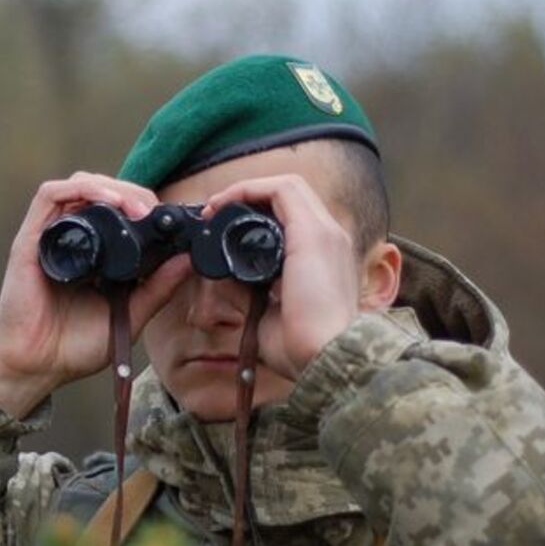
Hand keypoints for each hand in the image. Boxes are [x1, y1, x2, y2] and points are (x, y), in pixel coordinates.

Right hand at [0, 173, 191, 418]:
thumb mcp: (129, 315)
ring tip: (136, 207)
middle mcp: (72, 239)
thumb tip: (188, 259)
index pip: (118, 210)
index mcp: (94, 254)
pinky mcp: (30, 238)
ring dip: (112, 187)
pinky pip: (51, 195)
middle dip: (134, 192)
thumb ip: (158, 288)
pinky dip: (82, 189)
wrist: (35, 367)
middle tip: (154, 210)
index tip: (170, 219)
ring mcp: (50, 237)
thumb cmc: (74, 347)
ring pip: (80, 185)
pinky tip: (109, 202)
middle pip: (102, 191)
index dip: (144, 204)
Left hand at [203, 174, 359, 380]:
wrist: (327, 359)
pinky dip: (250, 189)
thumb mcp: (267, 314)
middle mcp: (329, 239)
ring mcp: (326, 232)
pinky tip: (224, 204)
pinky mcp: (314, 233)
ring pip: (288, 186)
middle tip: (214, 212)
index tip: (220, 228)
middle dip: (249, 196)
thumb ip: (247, 290)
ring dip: (247, 189)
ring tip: (216, 205)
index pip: (291, 218)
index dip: (255, 213)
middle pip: (290, 196)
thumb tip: (222, 275)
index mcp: (323, 259)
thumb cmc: (303, 348)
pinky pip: (282, 190)